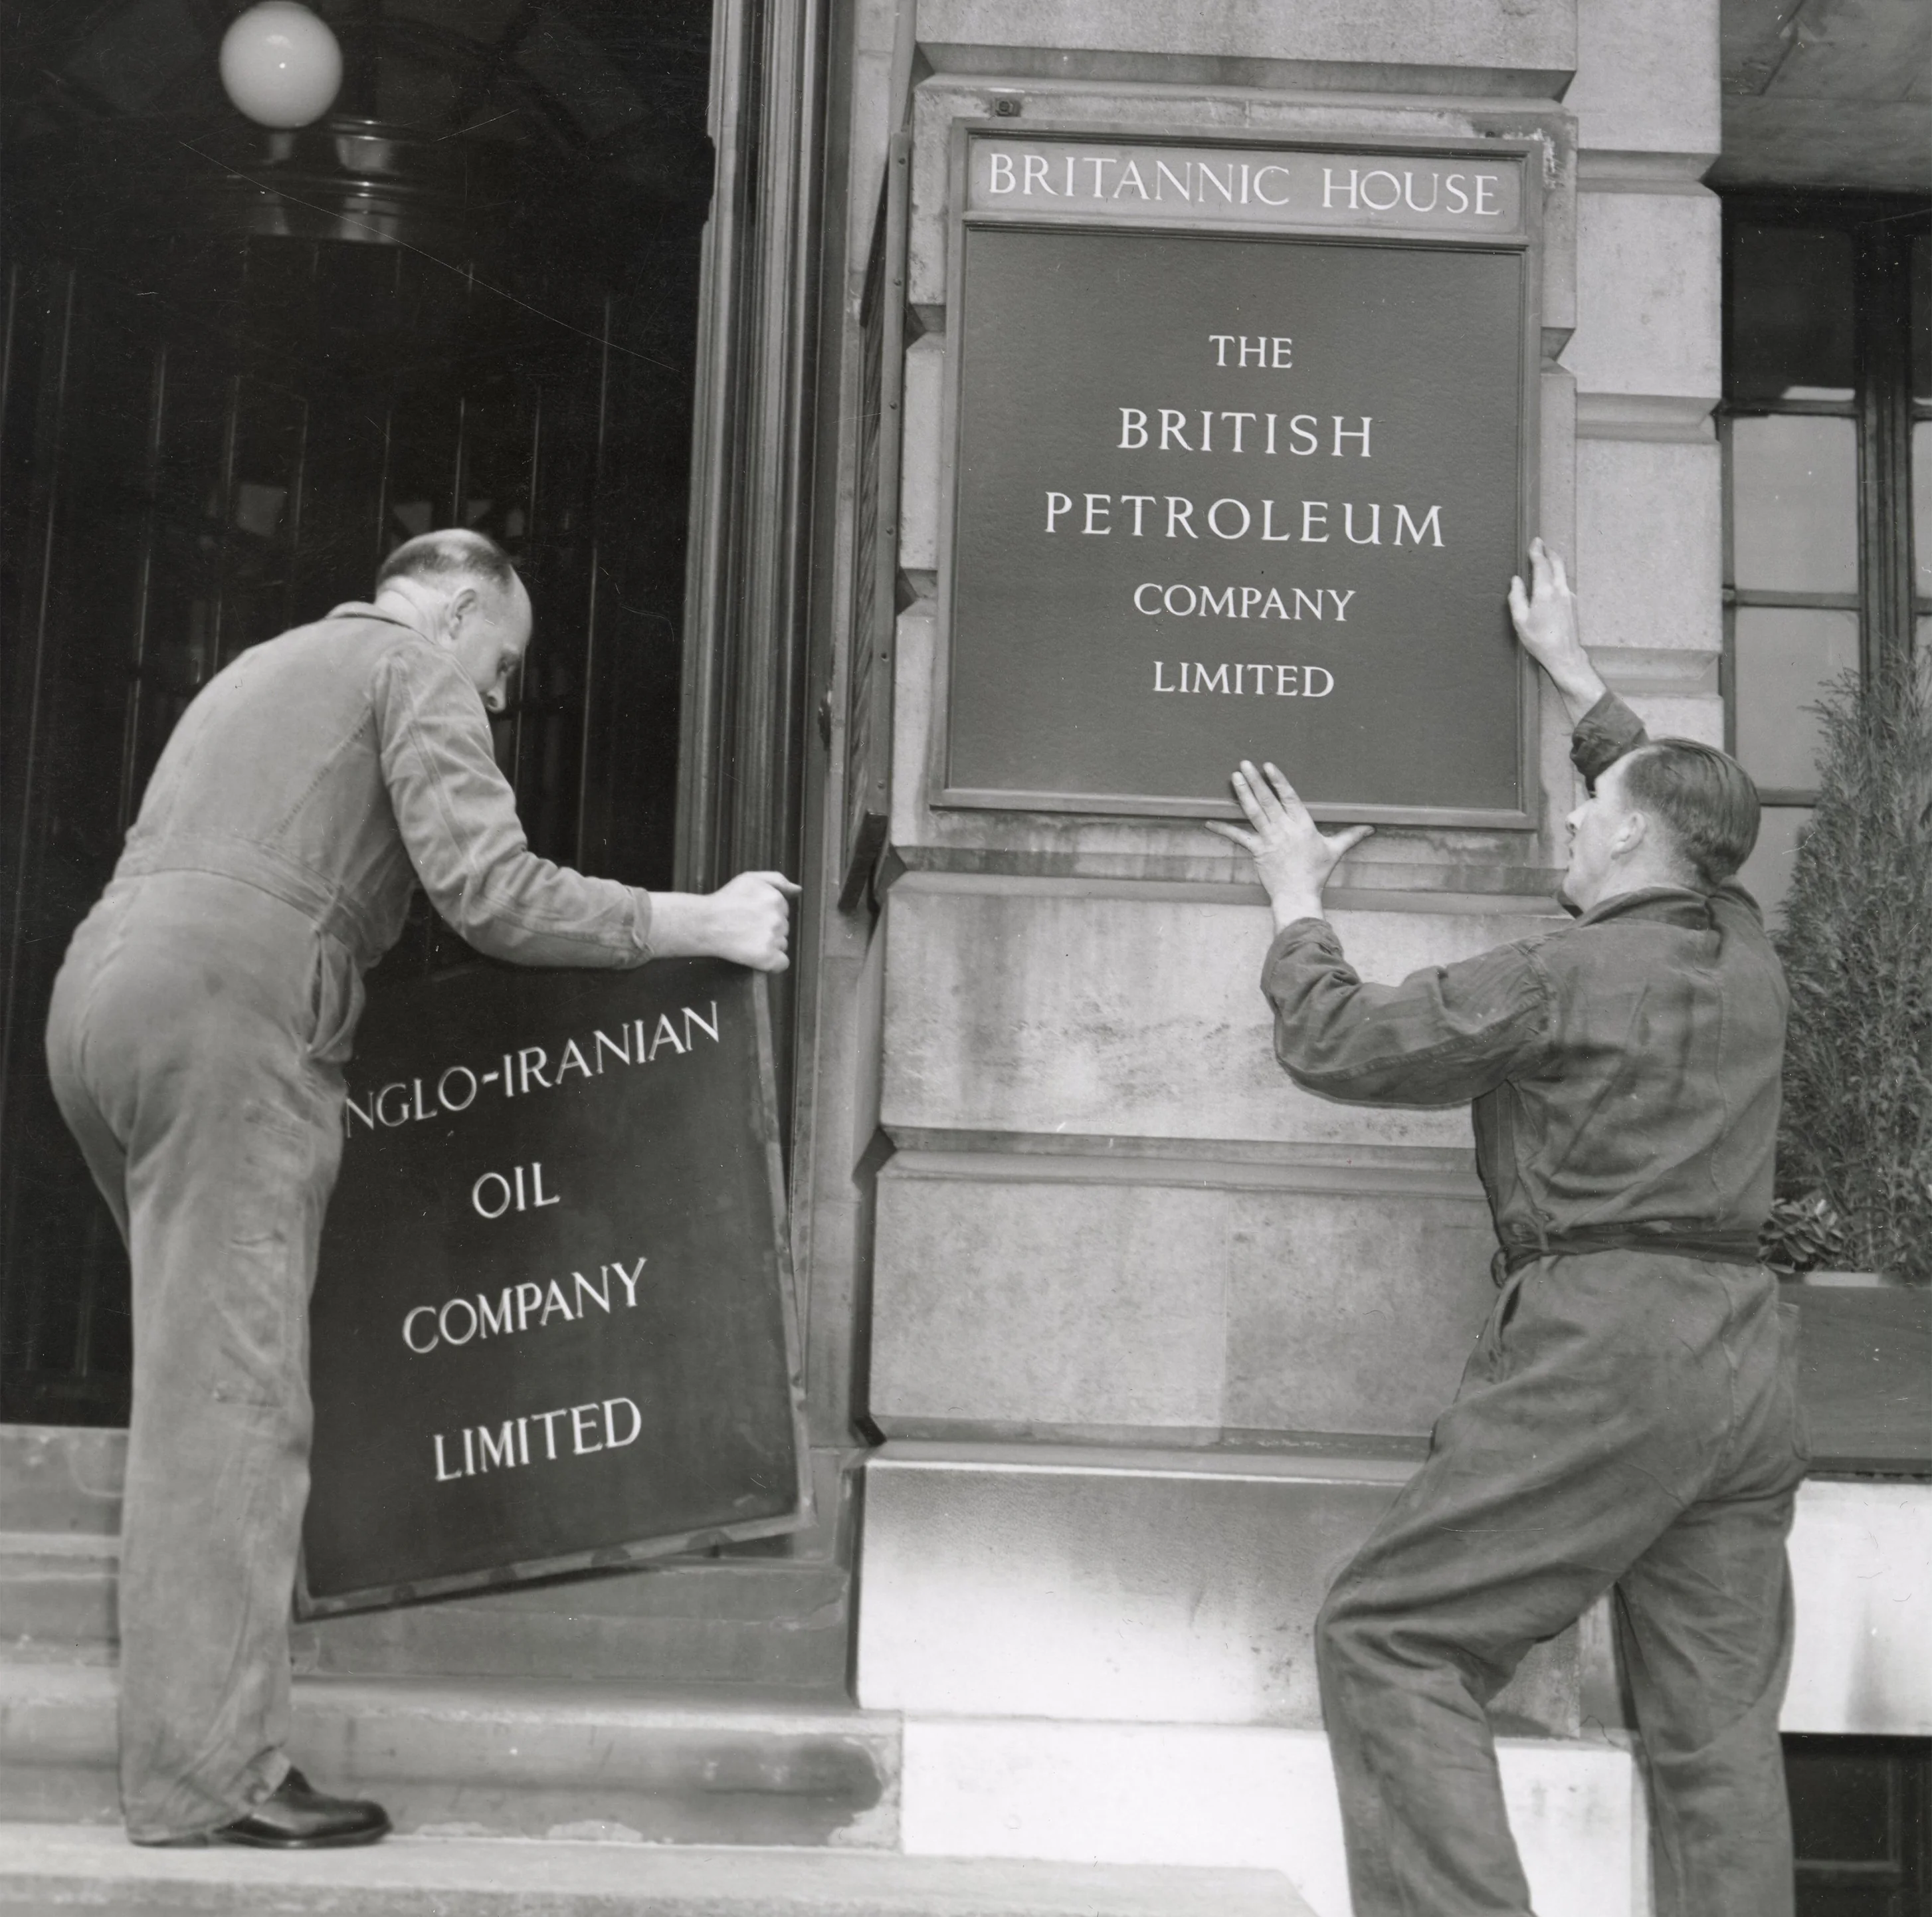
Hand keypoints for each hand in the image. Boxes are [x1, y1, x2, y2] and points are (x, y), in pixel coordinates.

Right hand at [702, 871, 799, 971]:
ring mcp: (772, 939)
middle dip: (768, 929)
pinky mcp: (766, 957)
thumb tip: (798, 890)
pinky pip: (782, 964)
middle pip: (783, 929)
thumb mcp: (750, 879)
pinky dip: (772, 963)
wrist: (705, 923)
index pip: (783, 912)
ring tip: (747, 940)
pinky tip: (757, 956)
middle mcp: (777, 919)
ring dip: (769, 945)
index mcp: (776, 899)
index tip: (751, 916)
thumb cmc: (725, 900)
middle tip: (746, 927)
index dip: (767, 914)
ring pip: (782, 945)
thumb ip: (777, 880)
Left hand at [1205, 761, 1372, 929]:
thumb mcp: (1335, 851)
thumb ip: (1351, 836)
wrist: (1298, 895)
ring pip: (1253, 812)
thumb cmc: (1316, 873)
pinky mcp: (1257, 851)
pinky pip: (1238, 837)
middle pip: (1268, 799)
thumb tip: (1371, 828)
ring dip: (1242, 793)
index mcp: (1302, 825)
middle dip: (1256, 780)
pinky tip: (1209, 821)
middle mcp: (1284, 828)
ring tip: (1234, 777)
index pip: (1289, 797)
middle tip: (1245, 763)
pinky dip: (1223, 829)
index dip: (1279, 781)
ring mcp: (1269, 839)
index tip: (1269, 766)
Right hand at [1508, 536, 1605, 720]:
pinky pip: (1564, 582)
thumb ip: (1516, 598)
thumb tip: (1516, 581)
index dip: (1537, 552)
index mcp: (1545, 592)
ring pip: (1562, 572)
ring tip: (1547, 558)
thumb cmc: (1539, 640)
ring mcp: (1568, 596)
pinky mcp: (1572, 603)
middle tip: (1542, 545)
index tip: (1535, 542)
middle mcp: (1560, 590)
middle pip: (1557, 563)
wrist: (1564, 654)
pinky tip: (1552, 579)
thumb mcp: (1520, 621)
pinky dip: (1557, 574)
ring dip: (1555, 562)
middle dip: (1549, 552)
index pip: (1541, 565)